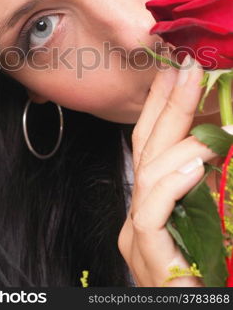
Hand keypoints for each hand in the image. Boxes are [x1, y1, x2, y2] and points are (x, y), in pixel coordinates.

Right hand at [117, 55, 217, 285]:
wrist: (207, 305)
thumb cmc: (214, 270)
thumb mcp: (214, 211)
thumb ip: (210, 177)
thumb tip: (221, 136)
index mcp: (152, 203)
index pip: (150, 144)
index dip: (161, 106)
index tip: (175, 73)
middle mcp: (138, 214)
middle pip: (145, 148)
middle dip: (167, 106)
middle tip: (187, 71)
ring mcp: (136, 235)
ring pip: (148, 174)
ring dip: (185, 143)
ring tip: (218, 129)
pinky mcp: (145, 254)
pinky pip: (151, 210)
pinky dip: (173, 183)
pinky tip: (196, 167)